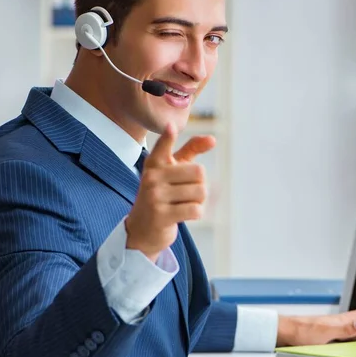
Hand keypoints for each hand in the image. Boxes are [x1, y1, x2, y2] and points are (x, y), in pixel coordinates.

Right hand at [125, 122, 215, 261]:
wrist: (142, 230)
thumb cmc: (162, 195)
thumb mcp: (172, 171)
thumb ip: (191, 151)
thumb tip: (213, 139)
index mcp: (154, 163)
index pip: (163, 145)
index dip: (168, 135)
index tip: (170, 126)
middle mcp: (152, 177)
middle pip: (199, 173)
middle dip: (200, 186)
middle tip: (185, 194)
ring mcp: (155, 196)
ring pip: (200, 192)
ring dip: (198, 201)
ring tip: (183, 204)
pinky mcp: (161, 215)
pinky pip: (196, 210)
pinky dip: (196, 213)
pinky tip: (183, 215)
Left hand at [276, 310, 355, 346]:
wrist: (285, 331)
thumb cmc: (302, 332)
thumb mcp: (327, 332)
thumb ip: (345, 329)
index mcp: (338, 321)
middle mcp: (335, 323)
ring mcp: (328, 328)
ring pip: (349, 329)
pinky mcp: (322, 334)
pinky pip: (341, 335)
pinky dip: (349, 338)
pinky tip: (347, 342)